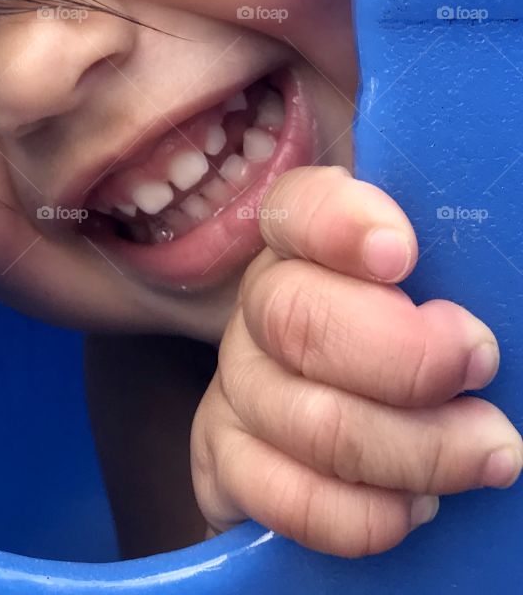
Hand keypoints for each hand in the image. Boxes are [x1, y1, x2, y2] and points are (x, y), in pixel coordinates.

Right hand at [189, 164, 522, 556]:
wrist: (345, 440)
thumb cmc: (407, 352)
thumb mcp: (432, 298)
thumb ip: (459, 279)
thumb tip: (509, 286)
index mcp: (304, 247)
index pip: (295, 209)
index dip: (340, 224)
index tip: (401, 253)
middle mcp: (258, 309)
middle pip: (295, 317)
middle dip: (405, 354)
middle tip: (480, 366)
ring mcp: (240, 388)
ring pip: (310, 421)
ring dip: (417, 448)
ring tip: (486, 453)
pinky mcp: (229, 464)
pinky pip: (289, 498)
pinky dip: (366, 514)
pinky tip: (414, 504)